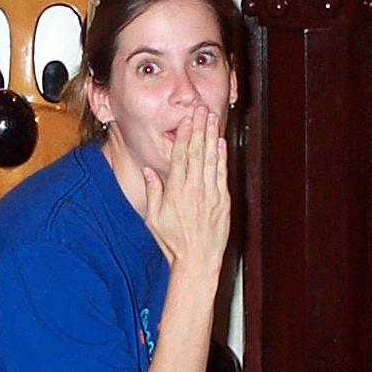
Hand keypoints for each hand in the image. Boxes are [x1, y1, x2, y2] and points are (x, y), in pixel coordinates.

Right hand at [142, 109, 229, 274]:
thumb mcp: (153, 219)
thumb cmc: (173, 243)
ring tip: (211, 118)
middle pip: (197, 152)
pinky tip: (220, 143)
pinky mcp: (224, 202)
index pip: (181, 156)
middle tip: (200, 109)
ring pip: (211, 159)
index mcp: (176, 192)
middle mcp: (194, 190)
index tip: (186, 119)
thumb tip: (148, 172)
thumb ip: (152, 193)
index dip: (184, 135)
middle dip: (199, 128)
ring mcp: (211, 195)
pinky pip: (222, 174)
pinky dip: (221, 157)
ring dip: (211, 136)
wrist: (197, 262)